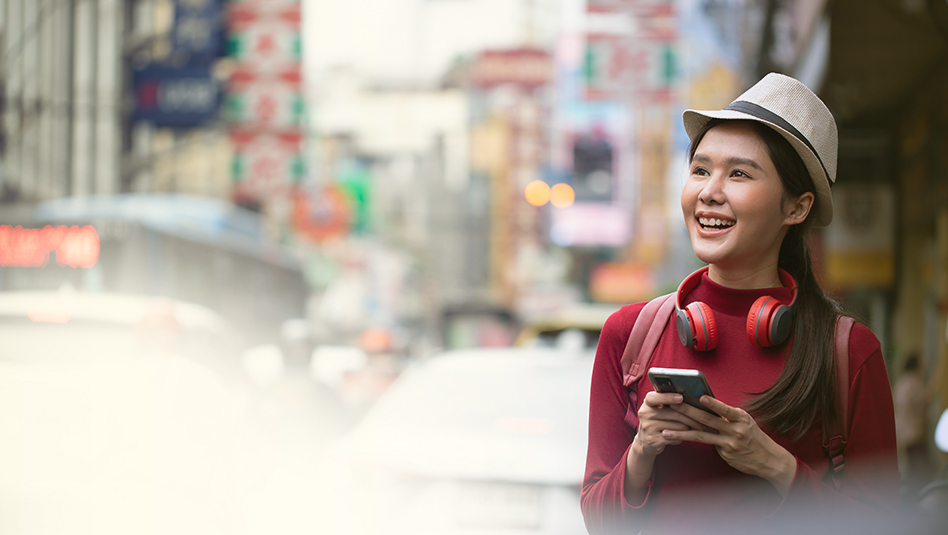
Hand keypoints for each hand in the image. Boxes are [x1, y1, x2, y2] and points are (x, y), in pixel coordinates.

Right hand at [633, 391, 708, 457]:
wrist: (645, 441)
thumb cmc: (658, 421)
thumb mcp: (658, 409)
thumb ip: (669, 402)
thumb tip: (692, 398)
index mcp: (647, 402)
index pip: (655, 397)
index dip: (668, 397)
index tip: (681, 398)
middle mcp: (645, 413)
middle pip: (674, 413)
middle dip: (691, 418)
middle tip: (703, 422)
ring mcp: (648, 427)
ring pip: (678, 426)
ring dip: (687, 429)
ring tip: (690, 429)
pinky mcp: (653, 440)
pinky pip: (675, 437)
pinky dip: (681, 438)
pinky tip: (681, 437)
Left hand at [662, 396, 796, 495]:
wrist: (768, 459)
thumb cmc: (753, 436)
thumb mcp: (745, 422)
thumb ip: (727, 415)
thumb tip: (704, 405)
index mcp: (740, 417)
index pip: (724, 409)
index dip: (712, 403)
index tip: (699, 397)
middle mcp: (735, 430)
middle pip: (707, 419)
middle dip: (687, 411)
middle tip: (672, 405)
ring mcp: (729, 443)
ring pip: (701, 435)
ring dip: (681, 433)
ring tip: (666, 432)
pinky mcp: (725, 453)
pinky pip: (707, 444)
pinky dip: (693, 440)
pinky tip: (678, 438)